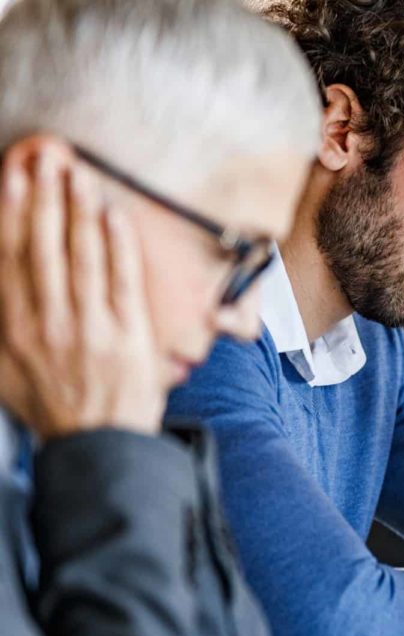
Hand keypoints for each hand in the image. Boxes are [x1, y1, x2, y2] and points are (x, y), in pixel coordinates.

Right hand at [0, 138, 162, 439]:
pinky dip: (119, 245)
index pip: (9, 257)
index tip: (12, 175)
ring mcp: (90, 327)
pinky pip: (122, 280)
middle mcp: (47, 322)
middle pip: (44, 248)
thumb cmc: (53, 406)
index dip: (11, 212)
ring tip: (80, 174)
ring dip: (81, 211)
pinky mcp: (127, 334)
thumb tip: (0, 277)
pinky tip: (115, 215)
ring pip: (83, 257)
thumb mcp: (3, 370)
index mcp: (13, 328)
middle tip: (48, 158)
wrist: (98, 446)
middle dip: (45, 199)